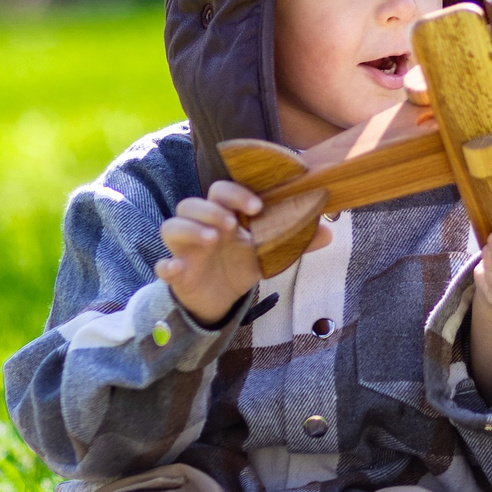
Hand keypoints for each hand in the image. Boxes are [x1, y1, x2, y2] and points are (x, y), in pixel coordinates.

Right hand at [154, 181, 332, 325]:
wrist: (220, 301)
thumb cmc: (241, 266)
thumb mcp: (270, 255)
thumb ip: (296, 243)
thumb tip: (329, 232)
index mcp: (224, 215)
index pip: (221, 191)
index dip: (236, 194)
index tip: (257, 207)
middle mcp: (200, 226)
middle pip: (191, 203)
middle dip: (211, 209)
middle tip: (232, 224)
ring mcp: (185, 248)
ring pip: (171, 226)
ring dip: (190, 229)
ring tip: (213, 239)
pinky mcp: (176, 272)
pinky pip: (162, 264)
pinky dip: (166, 264)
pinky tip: (175, 267)